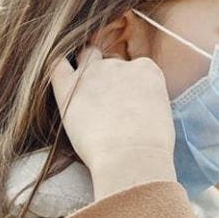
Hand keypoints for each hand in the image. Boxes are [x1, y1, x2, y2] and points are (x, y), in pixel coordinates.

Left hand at [50, 47, 176, 198]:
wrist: (131, 158)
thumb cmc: (151, 147)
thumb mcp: (161, 115)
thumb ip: (147, 101)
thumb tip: (137, 107)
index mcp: (146, 69)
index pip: (134, 69)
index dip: (128, 87)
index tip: (126, 106)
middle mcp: (119, 64)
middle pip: (110, 63)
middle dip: (107, 78)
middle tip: (105, 105)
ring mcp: (93, 72)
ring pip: (86, 59)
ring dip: (85, 73)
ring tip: (84, 100)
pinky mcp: (68, 87)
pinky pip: (56, 65)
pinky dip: (58, 69)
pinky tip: (61, 84)